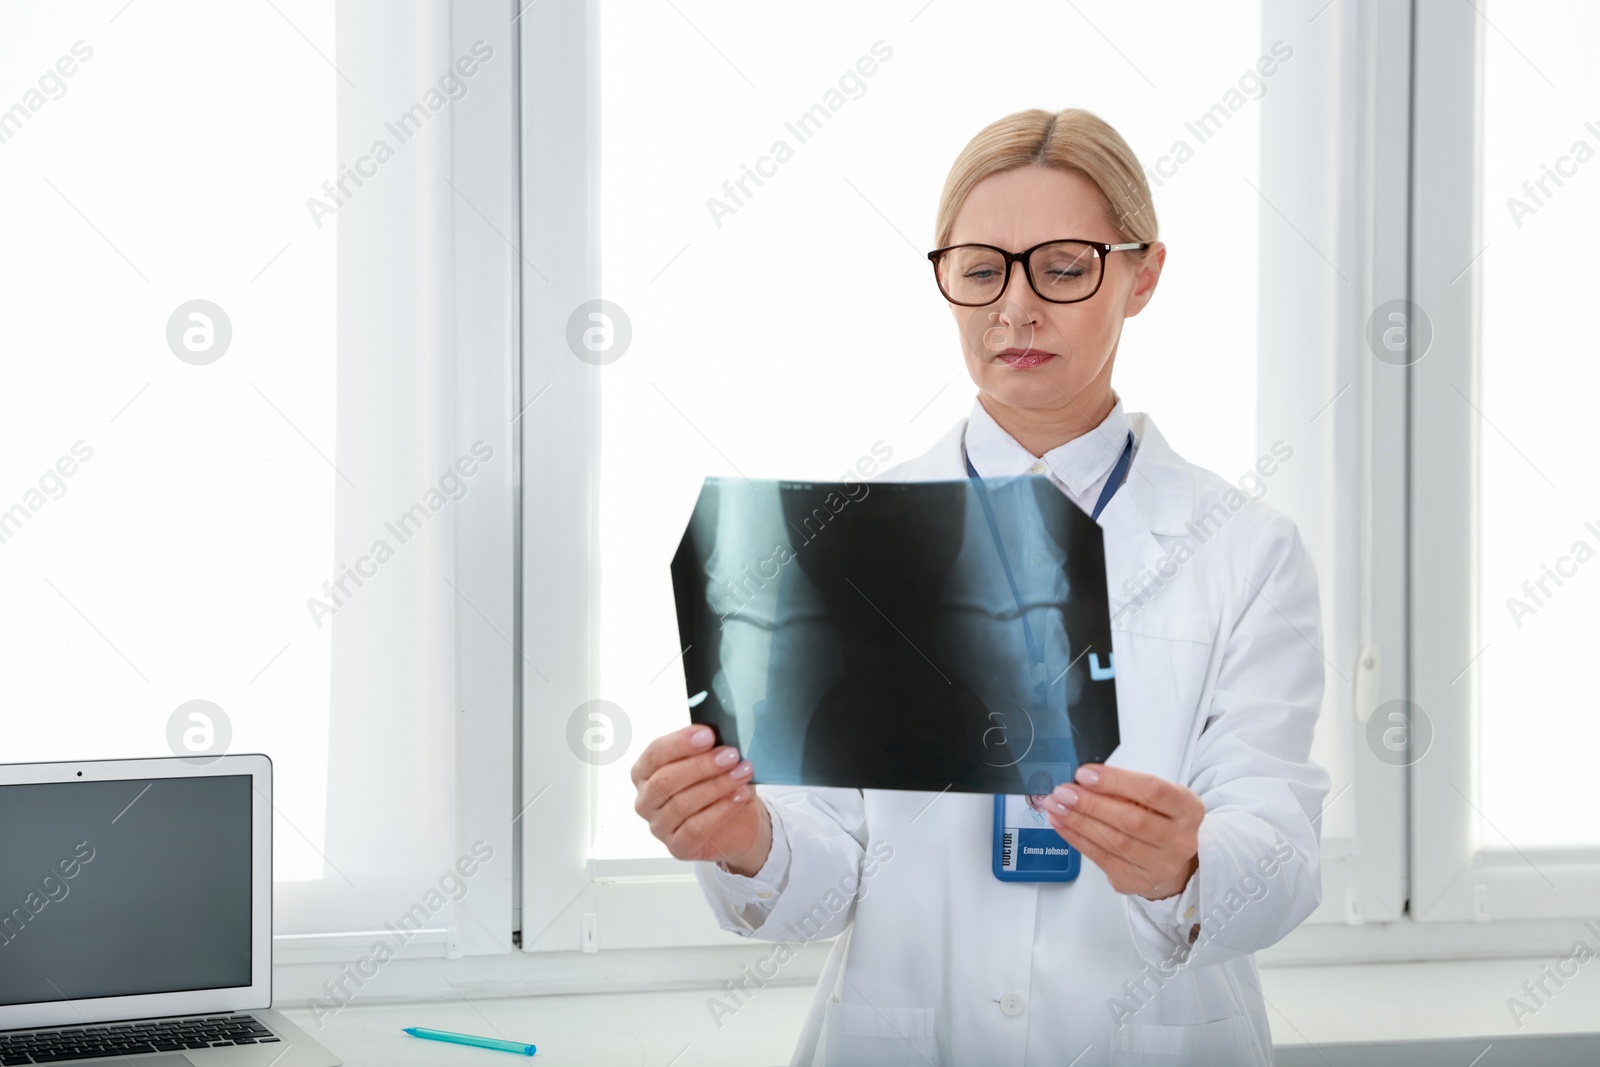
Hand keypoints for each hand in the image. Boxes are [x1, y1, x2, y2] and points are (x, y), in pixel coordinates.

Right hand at [631, 724, 770, 874]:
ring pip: (682, 804)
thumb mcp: (713, 760)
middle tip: (731, 755)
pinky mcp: (677, 848)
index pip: (654, 754)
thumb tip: (717, 736)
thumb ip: (708, 748)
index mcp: (645, 773)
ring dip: (717, 785)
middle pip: (665, 780)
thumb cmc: (719, 784)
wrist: (738, 821)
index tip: (708, 734)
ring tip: (742, 772)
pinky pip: (696, 829)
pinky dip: (721, 810)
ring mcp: (658, 827)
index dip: (680, 743)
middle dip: (701, 765)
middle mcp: (645, 801)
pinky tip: (740, 795)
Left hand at [1043, 764, 1202, 900]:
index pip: (1152, 791)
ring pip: (1114, 842)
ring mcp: (1160, 865)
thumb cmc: (1158, 820)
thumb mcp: (1154, 799)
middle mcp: (1180, 840)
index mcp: (1188, 809)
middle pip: (1131, 820)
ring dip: (1079, 822)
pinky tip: (1061, 824)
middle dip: (1091, 804)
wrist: (1170, 860)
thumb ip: (1125, 790)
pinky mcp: (1137, 881)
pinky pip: (1102, 858)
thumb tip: (1083, 782)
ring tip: (1056, 806)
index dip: (1115, 782)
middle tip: (1063, 792)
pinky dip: (1077, 839)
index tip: (1085, 774)